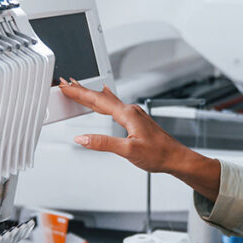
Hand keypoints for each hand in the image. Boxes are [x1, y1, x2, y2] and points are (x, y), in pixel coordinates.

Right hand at [58, 78, 221, 198]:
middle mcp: (131, 111)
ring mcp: (134, 114)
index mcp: (128, 114)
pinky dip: (104, 101)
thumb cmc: (158, 154)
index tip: (66, 87)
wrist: (176, 158)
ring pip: (107, 101)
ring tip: (79, 90)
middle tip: (66, 84)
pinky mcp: (136, 120)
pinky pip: (115, 106)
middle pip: (101, 98)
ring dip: (92, 95)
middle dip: (82, 90)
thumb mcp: (128, 150)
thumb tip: (82, 138)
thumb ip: (103, 144)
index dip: (80, 93)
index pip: (98, 100)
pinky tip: (103, 99)